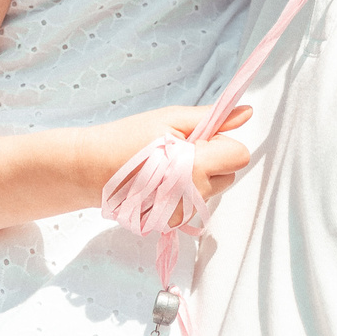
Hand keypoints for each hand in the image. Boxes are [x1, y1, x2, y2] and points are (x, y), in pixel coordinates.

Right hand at [87, 103, 253, 216]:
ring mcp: (184, 214)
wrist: (90, 169)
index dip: (221, 143)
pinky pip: (195, 201)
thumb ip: (212, 118)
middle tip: (177, 150)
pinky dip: (185, 191)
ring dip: (198, 176)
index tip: (196, 138)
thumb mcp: (169, 119)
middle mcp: (194, 196)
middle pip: (229, 173)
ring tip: (165, 166)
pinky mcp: (174, 222)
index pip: (239, 155)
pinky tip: (159, 182)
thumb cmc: (126, 139)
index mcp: (196, 167)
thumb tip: (245, 113)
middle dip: (211, 159)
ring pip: (213, 188)